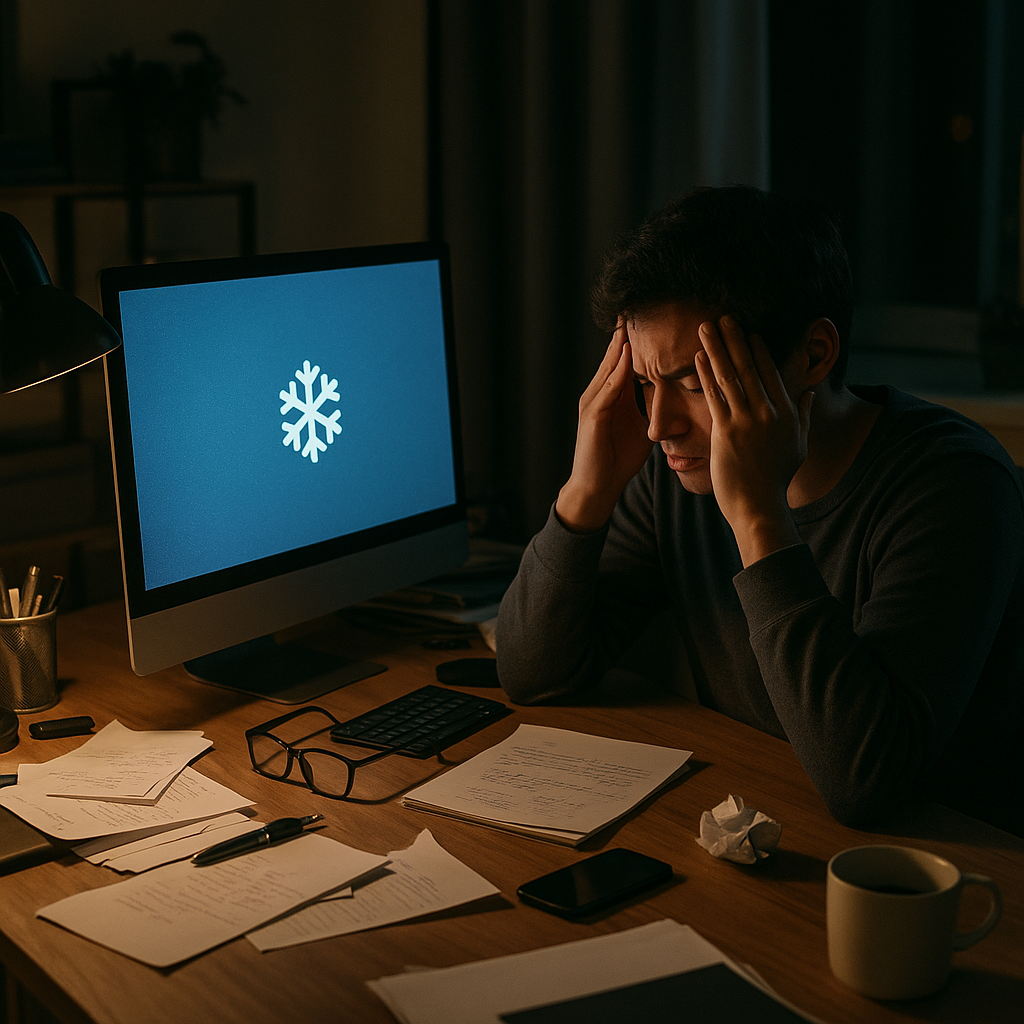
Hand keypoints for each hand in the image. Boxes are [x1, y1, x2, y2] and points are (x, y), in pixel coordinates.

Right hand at [556, 323, 653, 531]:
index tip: (650, 317)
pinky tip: (627, 357)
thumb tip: (674, 398)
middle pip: (613, 357)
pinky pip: (607, 389)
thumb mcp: (640, 428)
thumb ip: (650, 410)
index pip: (624, 361)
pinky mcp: (592, 417)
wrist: (598, 487)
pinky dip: (617, 372)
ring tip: (631, 322)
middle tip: (635, 306)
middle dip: (624, 333)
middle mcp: (599, 394)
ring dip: (620, 346)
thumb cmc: (617, 460)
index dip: (635, 340)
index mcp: (612, 396)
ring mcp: (593, 404)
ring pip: (609, 368)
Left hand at [695, 317, 812, 563]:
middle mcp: (768, 412)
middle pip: (749, 367)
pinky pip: (714, 396)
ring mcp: (747, 420)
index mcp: (786, 412)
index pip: (770, 373)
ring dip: (717, 348)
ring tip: (706, 328)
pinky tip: (698, 357)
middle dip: (735, 339)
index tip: (748, 330)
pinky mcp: (726, 431)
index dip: (757, 349)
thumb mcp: (798, 445)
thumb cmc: (776, 479)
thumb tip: (808, 394)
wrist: (759, 505)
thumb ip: (802, 416)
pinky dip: (706, 374)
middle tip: (724, 317)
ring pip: (730, 376)